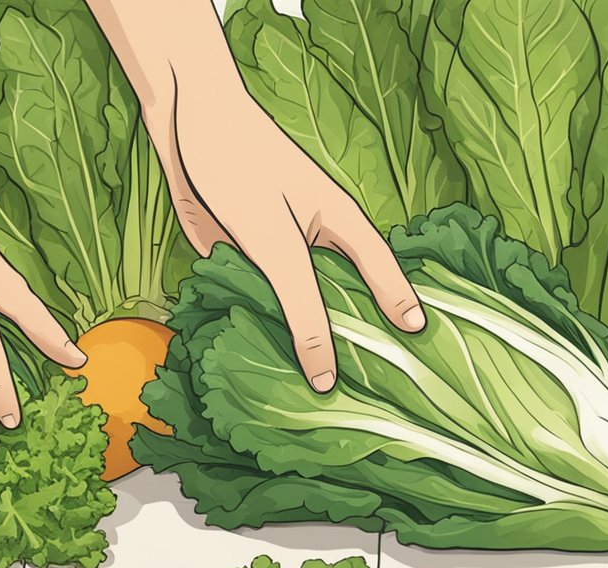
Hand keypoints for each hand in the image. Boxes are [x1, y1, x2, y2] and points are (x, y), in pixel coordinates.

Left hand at [151, 89, 425, 392]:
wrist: (184, 127)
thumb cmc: (242, 169)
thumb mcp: (277, 245)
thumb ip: (301, 307)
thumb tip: (323, 373)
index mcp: (343, 224)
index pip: (385, 275)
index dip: (403, 310)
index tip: (423, 346)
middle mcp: (316, 241)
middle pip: (342, 299)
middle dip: (350, 340)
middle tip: (366, 397)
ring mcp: (279, 251)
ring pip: (296, 306)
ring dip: (297, 341)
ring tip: (308, 400)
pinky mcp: (243, 257)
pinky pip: (259, 301)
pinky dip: (258, 327)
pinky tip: (255, 366)